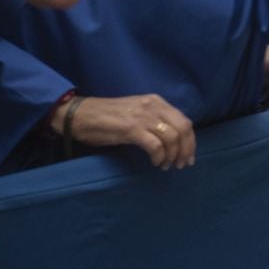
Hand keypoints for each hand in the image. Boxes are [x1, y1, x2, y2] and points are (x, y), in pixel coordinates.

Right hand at [65, 93, 195, 168]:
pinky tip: (155, 163)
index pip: (185, 121)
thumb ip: (155, 120)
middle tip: (181, 164)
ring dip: (172, 156)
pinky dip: (159, 157)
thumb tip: (173, 139)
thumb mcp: (137, 112)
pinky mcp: (130, 129)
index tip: (188, 156)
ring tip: (166, 166)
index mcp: (157, 102)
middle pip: (183, 129)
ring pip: (172, 138)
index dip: (190, 141)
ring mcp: (142, 117)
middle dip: (186, 150)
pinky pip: (155, 145)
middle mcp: (153, 106)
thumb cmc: (106, 117)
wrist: (78, 114)